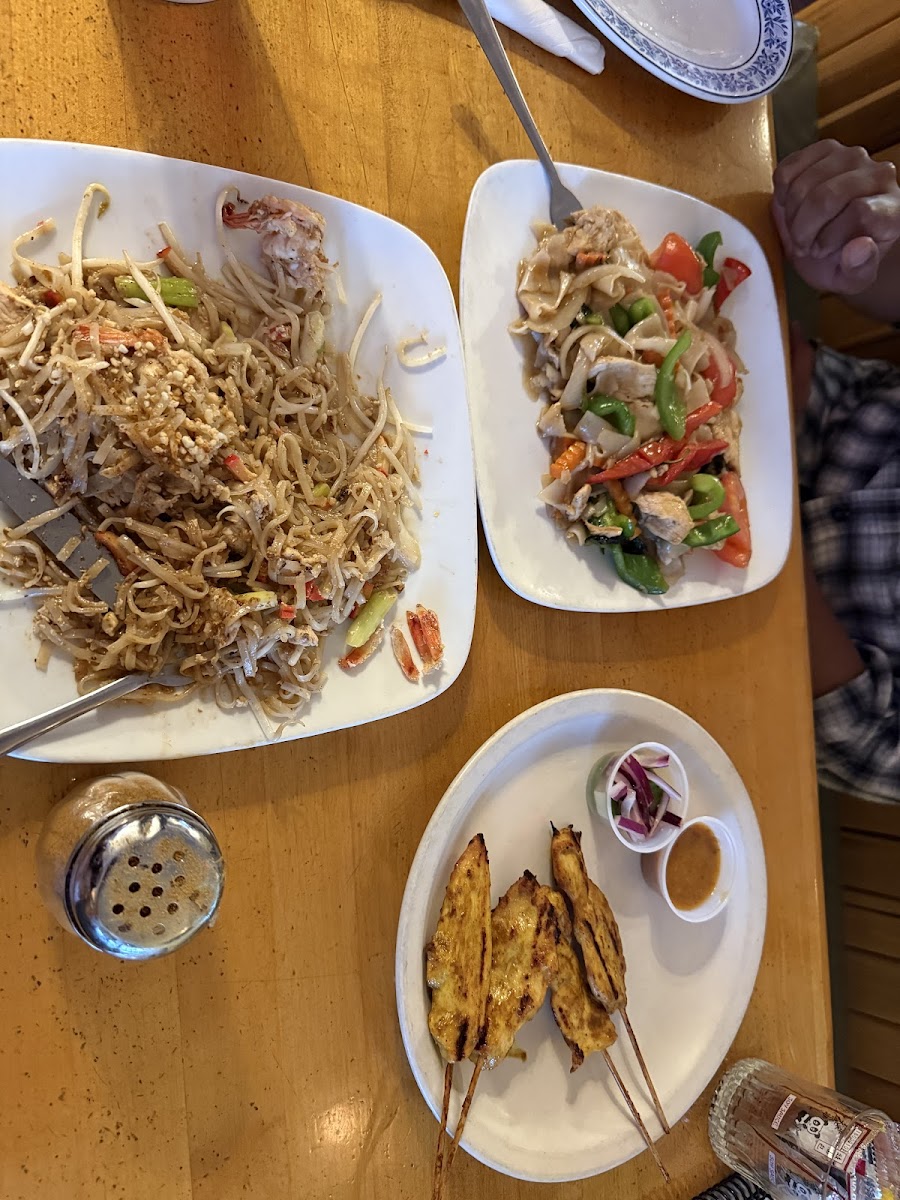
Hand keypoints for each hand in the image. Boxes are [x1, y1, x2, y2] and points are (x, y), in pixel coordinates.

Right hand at [772, 140, 899, 295]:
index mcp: (894, 210)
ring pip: (805, 183)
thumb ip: (859, 269)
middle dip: (803, 228)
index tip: (819, 251)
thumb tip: (858, 247)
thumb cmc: (842, 261)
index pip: (861, 212)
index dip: (830, 237)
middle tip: (801, 244)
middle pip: (828, 196)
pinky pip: (789, 169)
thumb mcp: (851, 279)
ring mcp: (851, 156)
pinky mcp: (824, 150)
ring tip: (797, 228)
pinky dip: (782, 194)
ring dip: (791, 214)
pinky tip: (791, 206)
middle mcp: (879, 175)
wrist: (830, 240)